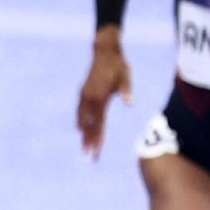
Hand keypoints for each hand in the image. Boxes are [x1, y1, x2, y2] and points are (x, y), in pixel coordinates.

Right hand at [75, 43, 131, 158]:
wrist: (105, 51)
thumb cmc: (118, 65)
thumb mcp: (125, 77)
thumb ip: (126, 91)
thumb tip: (129, 103)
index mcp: (99, 97)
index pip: (98, 124)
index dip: (97, 139)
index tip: (96, 152)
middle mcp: (89, 98)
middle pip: (88, 125)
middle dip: (88, 142)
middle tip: (88, 157)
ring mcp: (84, 95)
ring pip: (81, 119)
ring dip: (83, 134)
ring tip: (83, 147)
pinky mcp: (83, 92)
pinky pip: (80, 111)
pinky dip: (80, 121)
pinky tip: (81, 129)